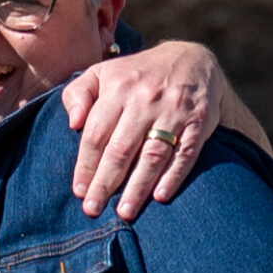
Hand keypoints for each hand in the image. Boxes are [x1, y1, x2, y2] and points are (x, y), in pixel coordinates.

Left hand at [60, 41, 226, 219]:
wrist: (193, 60)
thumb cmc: (137, 75)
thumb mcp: (103, 72)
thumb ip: (78, 93)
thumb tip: (72, 123)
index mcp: (118, 88)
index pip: (97, 133)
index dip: (85, 164)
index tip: (78, 191)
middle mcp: (145, 99)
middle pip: (121, 148)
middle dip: (105, 182)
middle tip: (93, 209)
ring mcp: (174, 111)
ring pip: (152, 155)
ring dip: (138, 187)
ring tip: (124, 212)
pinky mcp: (199, 122)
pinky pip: (185, 154)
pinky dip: (174, 176)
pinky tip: (160, 196)